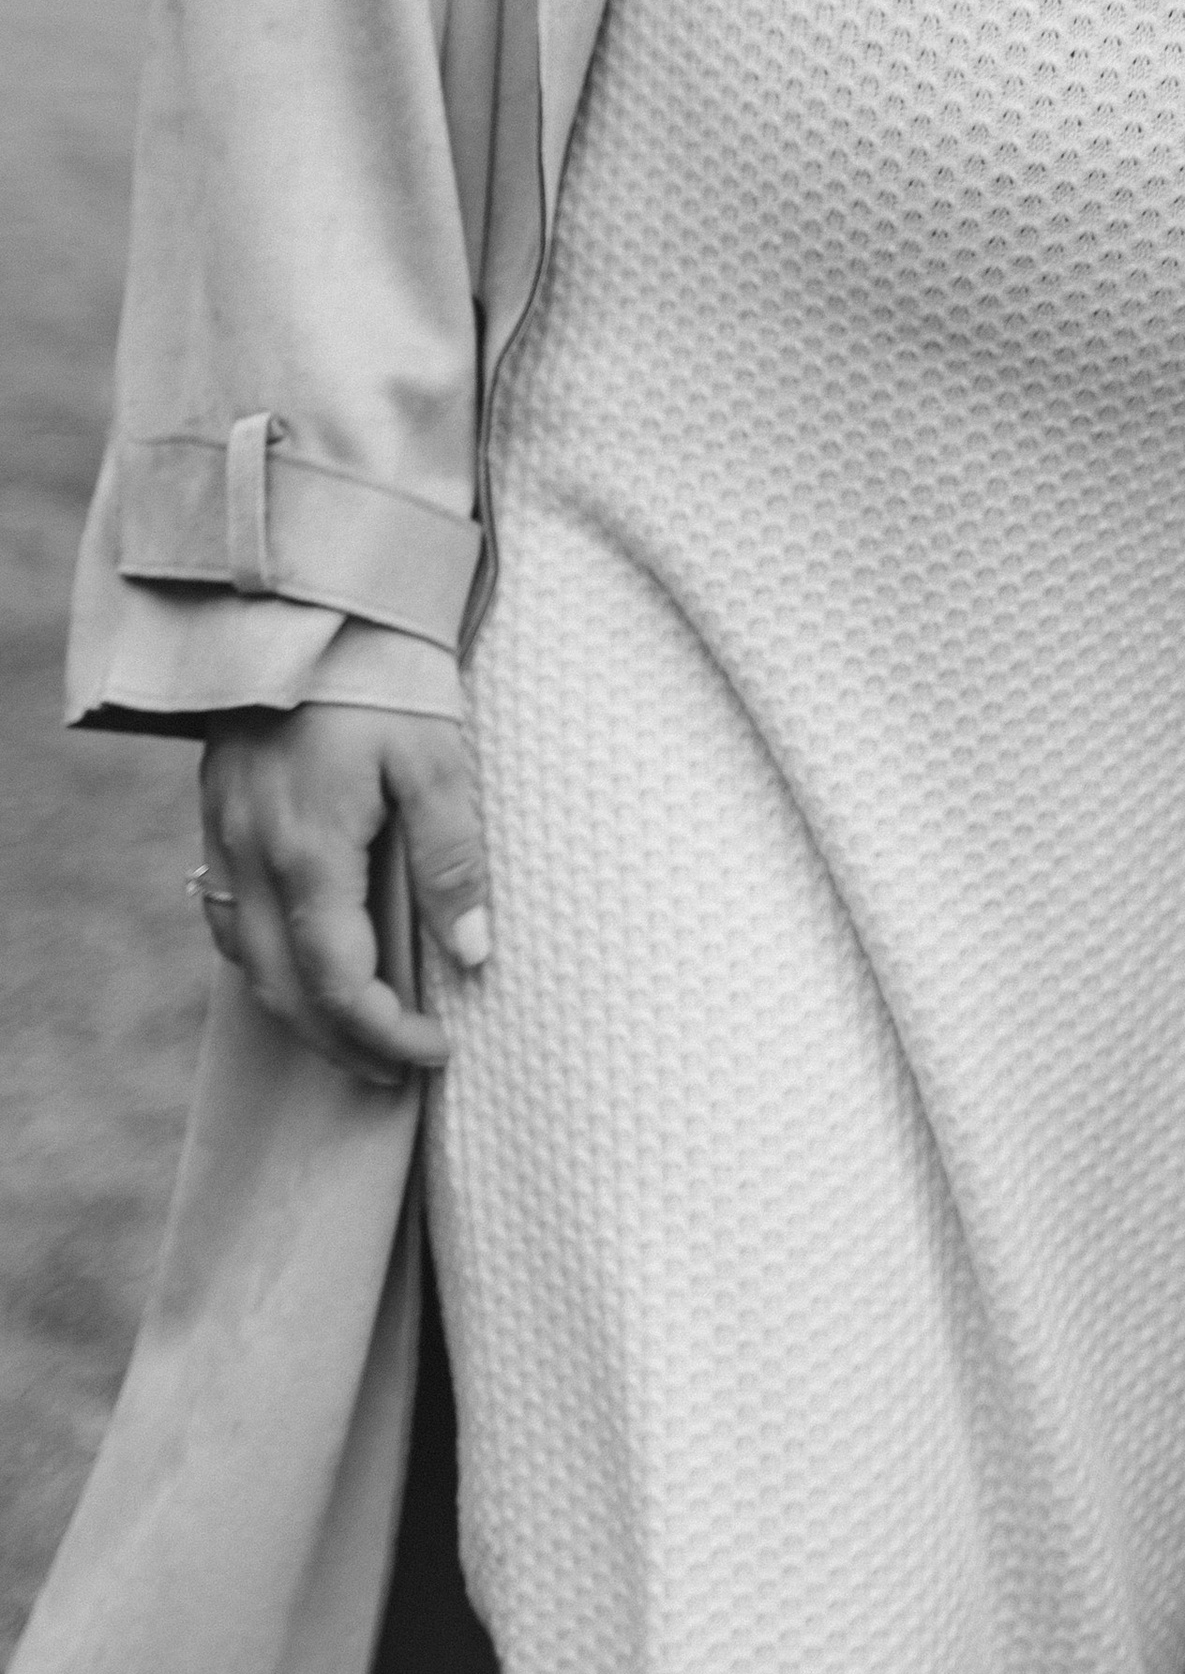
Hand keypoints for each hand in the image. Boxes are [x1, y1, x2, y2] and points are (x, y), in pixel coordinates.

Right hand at [197, 705, 488, 1085]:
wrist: (307, 600)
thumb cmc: (385, 676)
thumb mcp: (438, 762)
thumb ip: (455, 862)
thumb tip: (473, 956)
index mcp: (309, 853)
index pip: (340, 984)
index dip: (386, 1035)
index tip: (437, 1053)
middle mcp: (254, 856)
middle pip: (285, 990)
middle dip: (342, 1044)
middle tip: (399, 1072)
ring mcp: (226, 835)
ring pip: (248, 958)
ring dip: (301, 1009)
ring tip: (358, 1034)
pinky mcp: (221, 812)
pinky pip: (230, 914)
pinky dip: (266, 958)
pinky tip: (305, 959)